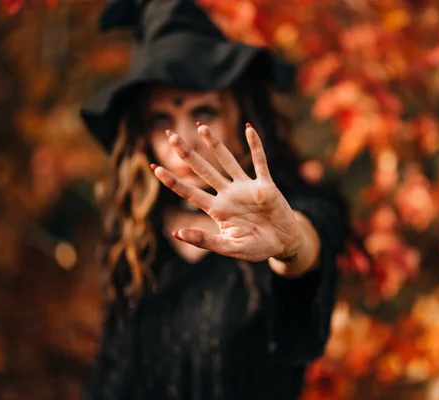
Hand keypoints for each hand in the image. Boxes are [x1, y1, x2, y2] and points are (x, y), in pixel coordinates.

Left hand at [151, 123, 301, 262]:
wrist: (283, 244)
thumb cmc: (256, 247)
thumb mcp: (230, 248)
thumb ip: (205, 241)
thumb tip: (177, 233)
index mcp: (218, 210)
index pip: (191, 193)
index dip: (174, 181)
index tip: (156, 168)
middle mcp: (229, 195)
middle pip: (204, 171)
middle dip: (188, 154)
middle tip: (172, 137)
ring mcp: (246, 188)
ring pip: (228, 161)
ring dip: (215, 145)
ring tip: (201, 127)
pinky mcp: (266, 186)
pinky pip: (260, 162)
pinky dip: (256, 146)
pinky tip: (249, 129)